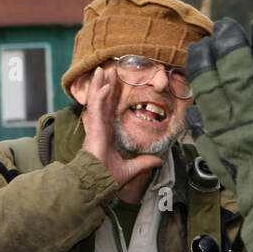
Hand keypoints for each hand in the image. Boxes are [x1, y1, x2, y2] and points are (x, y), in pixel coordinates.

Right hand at [81, 66, 162, 189]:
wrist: (97, 182)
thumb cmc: (106, 177)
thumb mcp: (131, 168)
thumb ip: (143, 163)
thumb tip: (158, 160)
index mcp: (106, 135)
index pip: (109, 111)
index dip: (111, 97)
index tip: (113, 85)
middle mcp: (100, 128)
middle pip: (103, 101)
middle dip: (105, 85)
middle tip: (107, 70)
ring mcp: (96, 126)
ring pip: (98, 100)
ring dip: (99, 84)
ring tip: (101, 70)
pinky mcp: (94, 127)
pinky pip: (97, 107)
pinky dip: (100, 95)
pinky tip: (105, 85)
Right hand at [184, 18, 252, 251]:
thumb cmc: (247, 173)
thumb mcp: (217, 156)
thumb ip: (205, 133)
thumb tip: (194, 112)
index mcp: (226, 125)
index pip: (209, 86)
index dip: (204, 62)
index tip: (202, 46)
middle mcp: (251, 115)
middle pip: (237, 71)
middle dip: (230, 43)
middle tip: (227, 26)